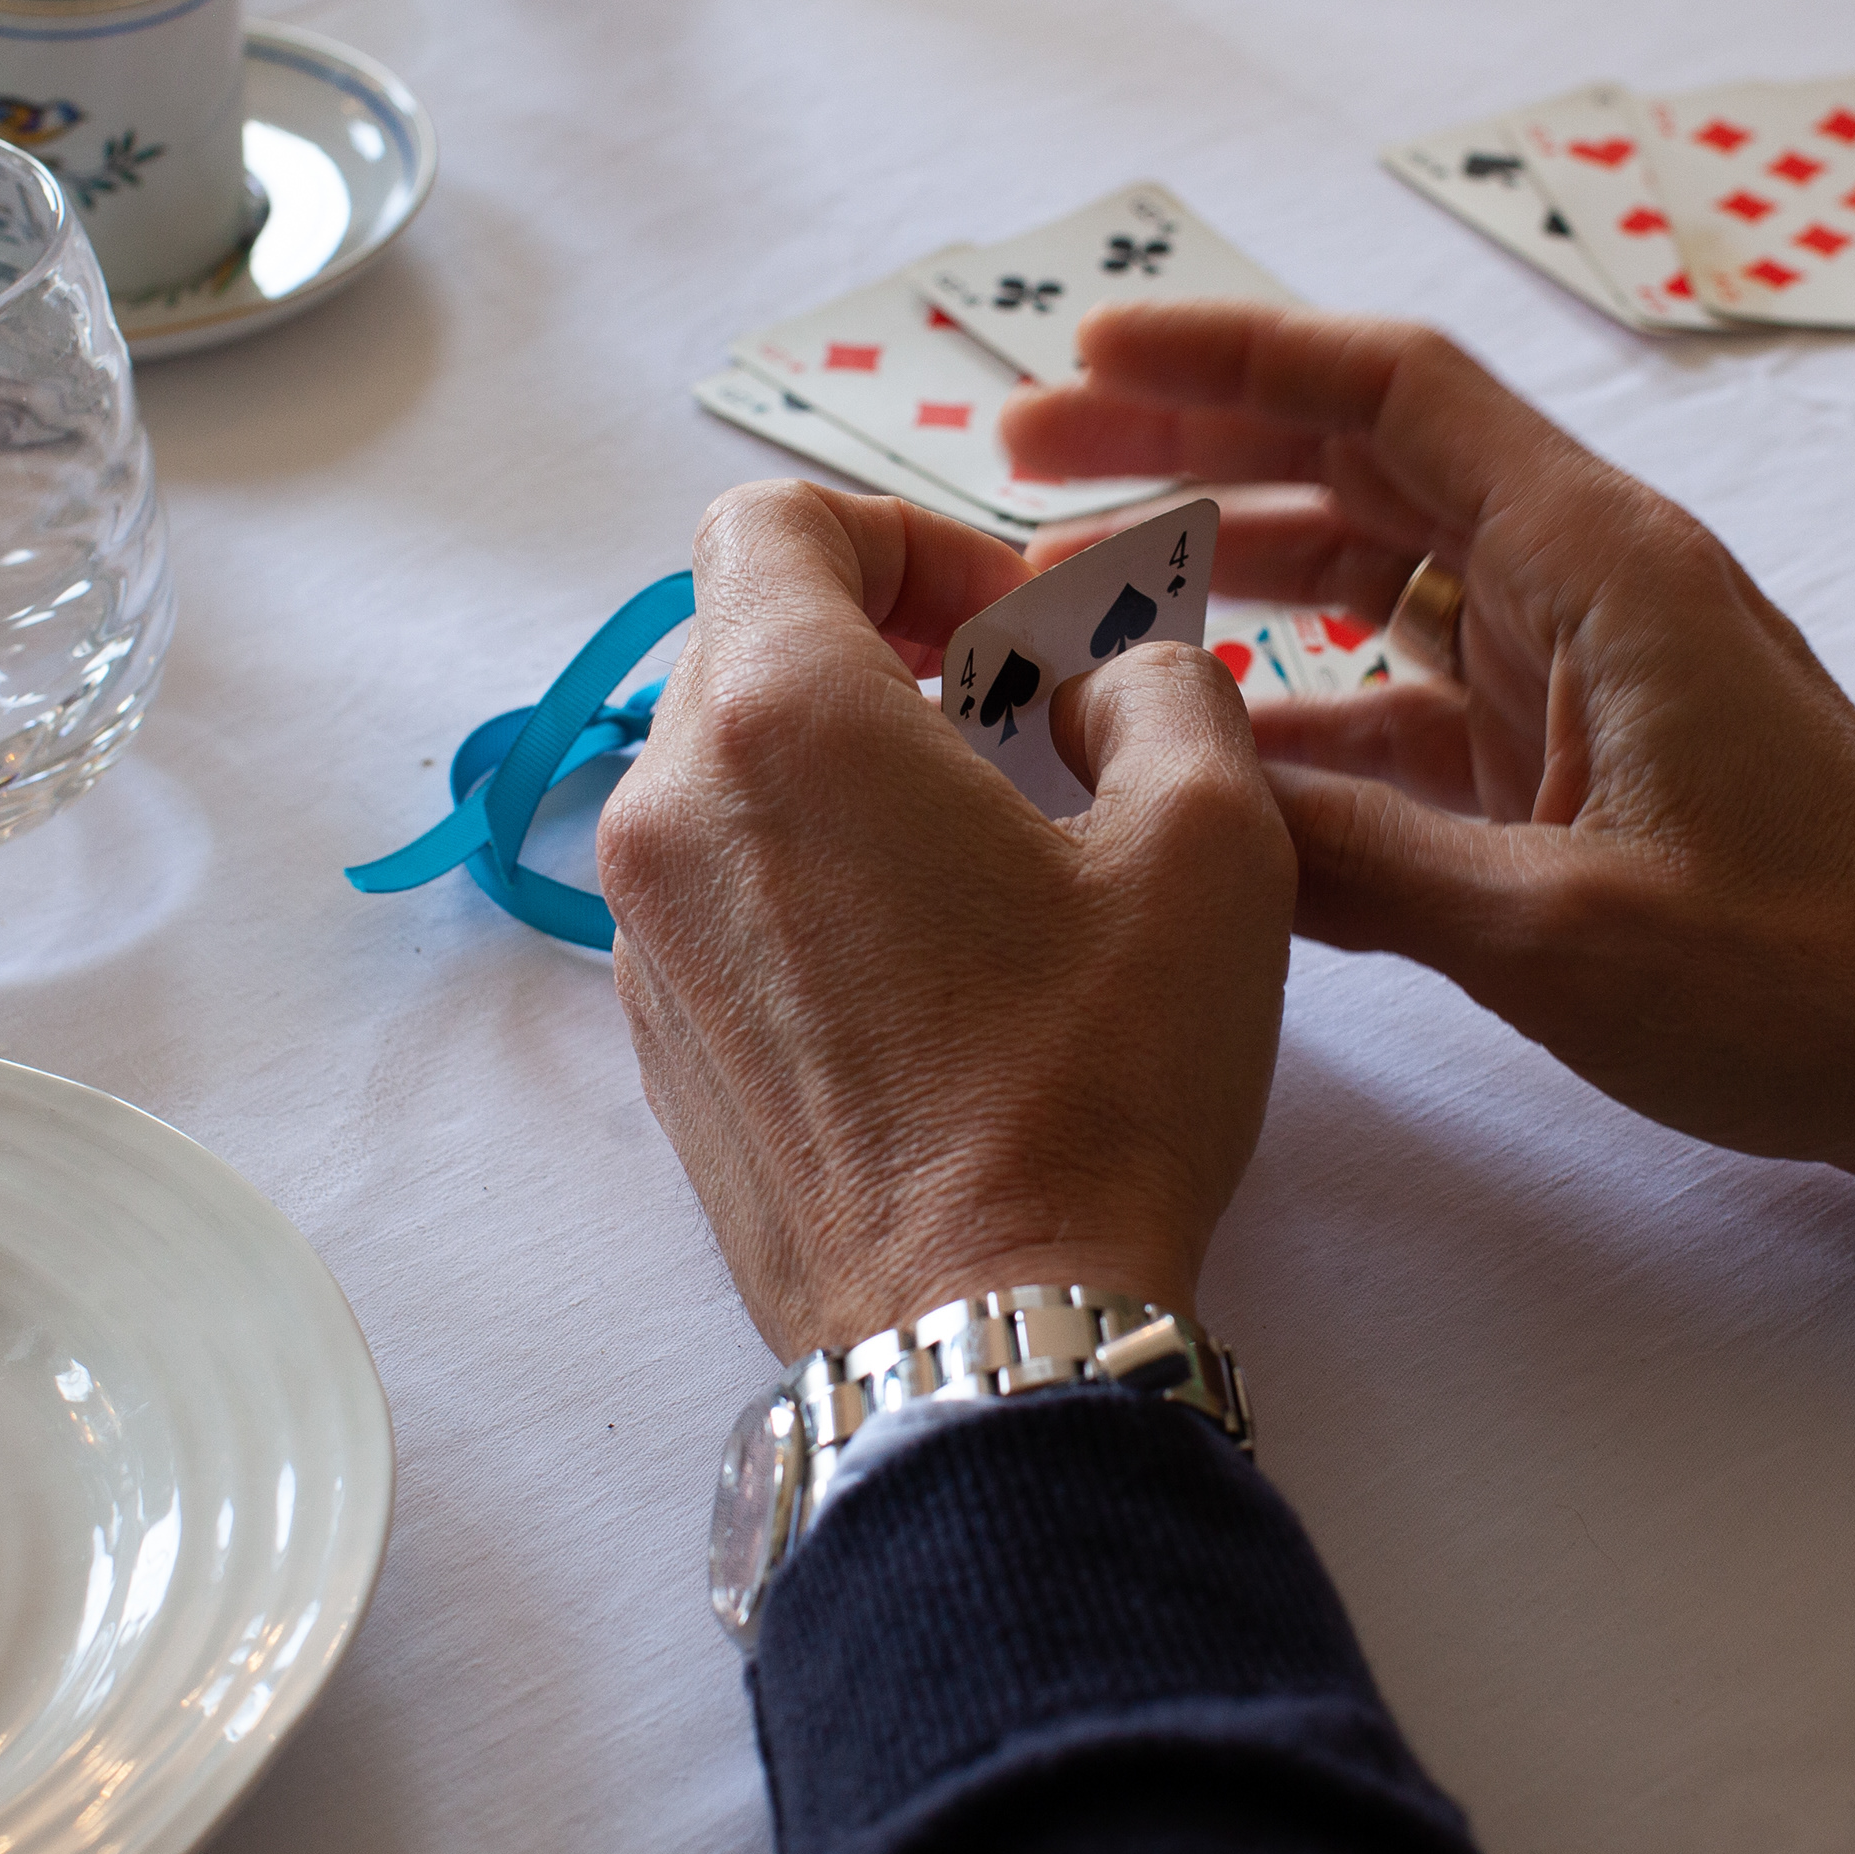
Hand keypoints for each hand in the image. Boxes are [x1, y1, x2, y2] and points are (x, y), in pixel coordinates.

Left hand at [597, 481, 1294, 1357]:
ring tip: (993, 848)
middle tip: (1026, 719)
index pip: (772, 521)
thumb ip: (1165, 689)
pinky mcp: (660, 1043)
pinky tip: (938, 961)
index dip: (902, 531)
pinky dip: (814, 873)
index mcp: (778, 722)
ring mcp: (643, 939)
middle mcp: (670, 814)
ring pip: (732, 772)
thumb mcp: (1211, 841)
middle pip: (750, 641)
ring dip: (854, 764)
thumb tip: (1109, 677)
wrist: (988, 1333)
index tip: (1009, 619)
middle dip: (890, 643)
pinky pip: (721, 891)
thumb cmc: (1095, 1086)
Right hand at [1003, 305, 1854, 1215]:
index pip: (1386, 388)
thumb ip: (1355, 861)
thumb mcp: (1556, 930)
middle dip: (1189, 450)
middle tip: (1019, 470)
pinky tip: (1199, 757)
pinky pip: (1410, 704)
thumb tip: (1190, 807)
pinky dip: (1302, 711)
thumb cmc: (1815, 978)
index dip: (1226, 356)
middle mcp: (1586, 585)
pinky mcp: (1584, 764)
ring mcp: (1586, 673)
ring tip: (1072, 607)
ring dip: (1232, 578)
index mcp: (1595, 566)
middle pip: (1359, 459)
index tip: (1081, 364)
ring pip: (1375, 578)